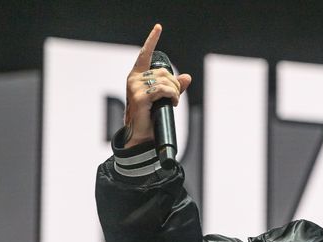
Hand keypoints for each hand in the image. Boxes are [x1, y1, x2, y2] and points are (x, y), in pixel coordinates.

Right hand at [124, 24, 191, 147]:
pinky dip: (172, 96)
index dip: (152, 40)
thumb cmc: (151, 115)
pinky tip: (172, 103)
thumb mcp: (164, 98)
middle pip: (164, 73)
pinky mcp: (139, 97)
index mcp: (137, 75)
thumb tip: (187, 77)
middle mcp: (134, 78)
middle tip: (174, 98)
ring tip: (172, 102)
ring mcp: (135, 87)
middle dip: (175, 85)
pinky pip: (163, 90)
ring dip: (175, 92)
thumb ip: (175, 87)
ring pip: (166, 81)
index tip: (158, 27)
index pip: (145, 54)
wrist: (142, 134)